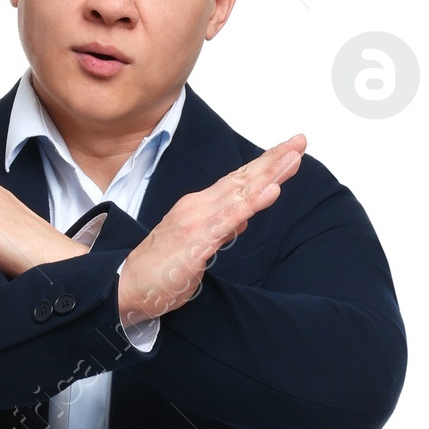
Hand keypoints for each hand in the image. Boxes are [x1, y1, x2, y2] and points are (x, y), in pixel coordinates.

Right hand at [118, 138, 305, 326]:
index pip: (238, 182)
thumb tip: (245, 217)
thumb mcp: (198, 246)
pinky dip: (252, 203)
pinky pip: (230, 219)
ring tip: (293, 158)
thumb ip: (222, 228)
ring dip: (269, 174)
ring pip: (241, 193)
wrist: (127, 287)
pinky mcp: (197, 241)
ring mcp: (198, 221)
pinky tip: (272, 190)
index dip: (265, 165)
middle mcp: (199, 206)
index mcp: (200, 207)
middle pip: (243, 179)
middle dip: (274, 160)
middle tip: (300, 141)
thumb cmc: (160, 270)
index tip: (290, 151)